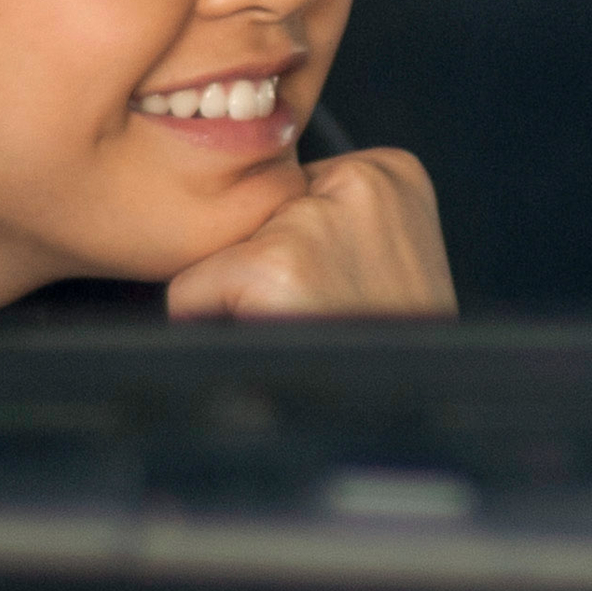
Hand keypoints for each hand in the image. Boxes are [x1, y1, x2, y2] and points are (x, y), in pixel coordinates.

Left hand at [165, 147, 457, 322]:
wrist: (401, 418)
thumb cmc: (394, 341)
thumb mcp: (394, 254)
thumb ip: (339, 216)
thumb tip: (259, 207)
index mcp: (392, 172)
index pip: (293, 188)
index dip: (298, 247)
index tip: (336, 283)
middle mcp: (357, 181)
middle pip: (253, 213)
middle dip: (267, 265)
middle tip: (318, 309)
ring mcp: (312, 220)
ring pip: (220, 250)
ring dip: (242, 295)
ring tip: (299, 325)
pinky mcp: (270, 265)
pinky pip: (190, 292)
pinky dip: (209, 326)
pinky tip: (269, 338)